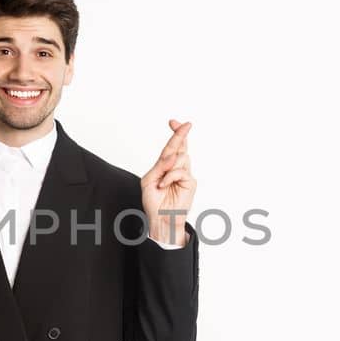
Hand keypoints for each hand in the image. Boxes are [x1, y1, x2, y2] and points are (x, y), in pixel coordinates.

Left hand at [141, 120, 196, 245]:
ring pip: (180, 158)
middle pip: (180, 146)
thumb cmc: (153, 201)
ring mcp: (184, 174)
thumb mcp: (149, 180)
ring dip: (168, 166)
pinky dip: (170, 176)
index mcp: (165, 165)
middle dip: (180, 134)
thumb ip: (159, 166)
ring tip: (161, 180)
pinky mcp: (190, 182)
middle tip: (184, 124)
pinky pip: (180, 171)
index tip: (173, 121)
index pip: (171, 146)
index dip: (174, 133)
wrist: (160, 218)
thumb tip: (173, 155)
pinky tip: (164, 184)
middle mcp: (176, 167)